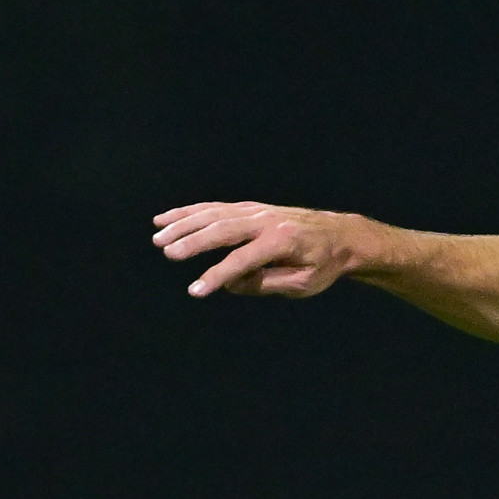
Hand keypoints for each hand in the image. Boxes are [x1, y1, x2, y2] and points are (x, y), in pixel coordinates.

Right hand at [152, 202, 363, 297]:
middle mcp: (267, 220)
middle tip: (167, 252)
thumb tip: (230, 283)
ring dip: (184, 223)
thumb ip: (266, 283)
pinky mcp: (250, 208)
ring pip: (214, 213)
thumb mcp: (303, 283)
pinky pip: (215, 208)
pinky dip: (190, 211)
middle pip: (223, 229)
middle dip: (193, 240)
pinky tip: (166, 218)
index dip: (218, 275)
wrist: (340, 235)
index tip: (195, 290)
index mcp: (283, 241)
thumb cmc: (323, 264)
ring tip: (158, 236)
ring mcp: (257, 210)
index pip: (244, 260)